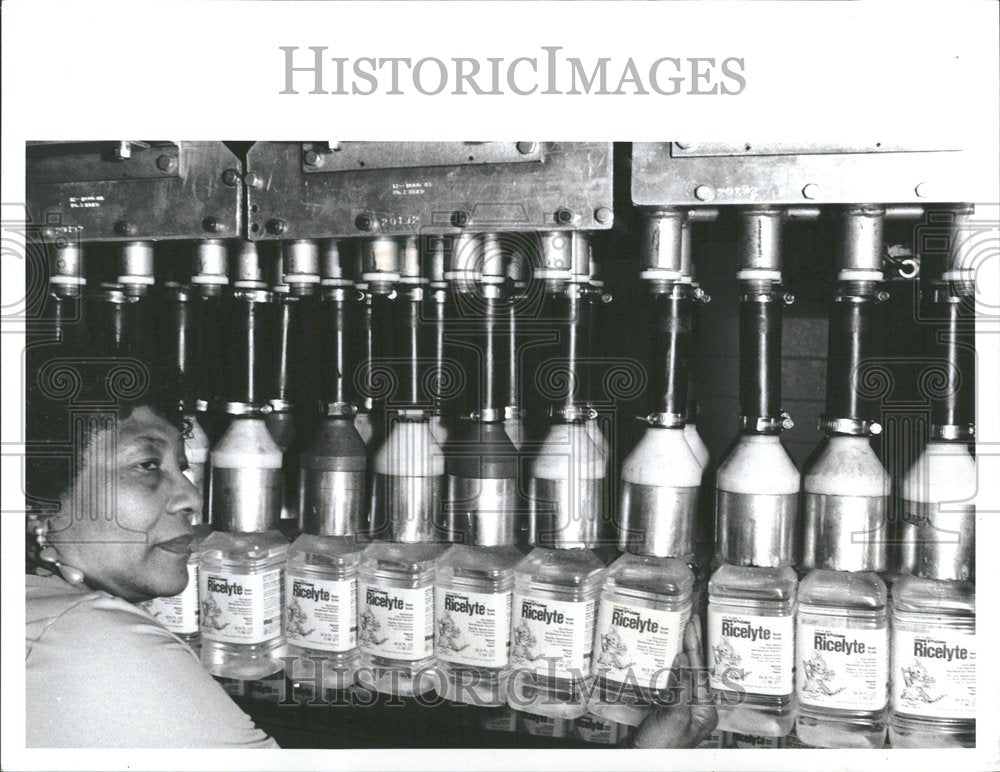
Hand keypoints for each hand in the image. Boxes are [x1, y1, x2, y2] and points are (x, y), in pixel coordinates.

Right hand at [626, 615, 717, 748]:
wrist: (640, 761)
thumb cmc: (660, 749)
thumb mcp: (674, 717)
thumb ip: (680, 688)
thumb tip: (682, 659)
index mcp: (705, 712)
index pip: (700, 672)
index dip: (694, 647)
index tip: (691, 627)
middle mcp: (697, 708)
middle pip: (695, 670)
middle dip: (693, 645)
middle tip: (690, 620)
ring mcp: (682, 708)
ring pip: (684, 673)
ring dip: (682, 651)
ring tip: (681, 630)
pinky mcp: (667, 708)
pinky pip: (672, 681)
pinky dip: (669, 665)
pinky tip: (666, 653)